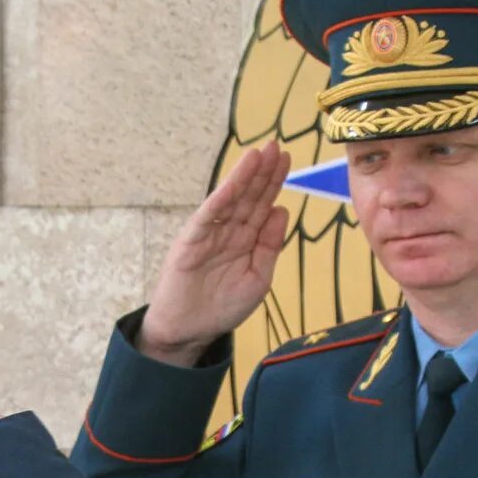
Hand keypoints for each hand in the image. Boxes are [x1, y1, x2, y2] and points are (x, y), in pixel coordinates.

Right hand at [139, 140, 291, 365]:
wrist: (190, 332)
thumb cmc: (223, 308)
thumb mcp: (258, 278)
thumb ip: (270, 246)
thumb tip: (281, 210)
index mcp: (246, 240)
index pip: (262, 205)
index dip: (274, 182)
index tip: (287, 159)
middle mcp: (228, 231)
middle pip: (249, 196)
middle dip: (263, 172)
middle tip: (277, 146)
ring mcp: (209, 234)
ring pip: (230, 200)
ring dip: (243, 177)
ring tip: (259, 154)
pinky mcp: (191, 242)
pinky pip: (208, 217)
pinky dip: (220, 199)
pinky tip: (233, 183)